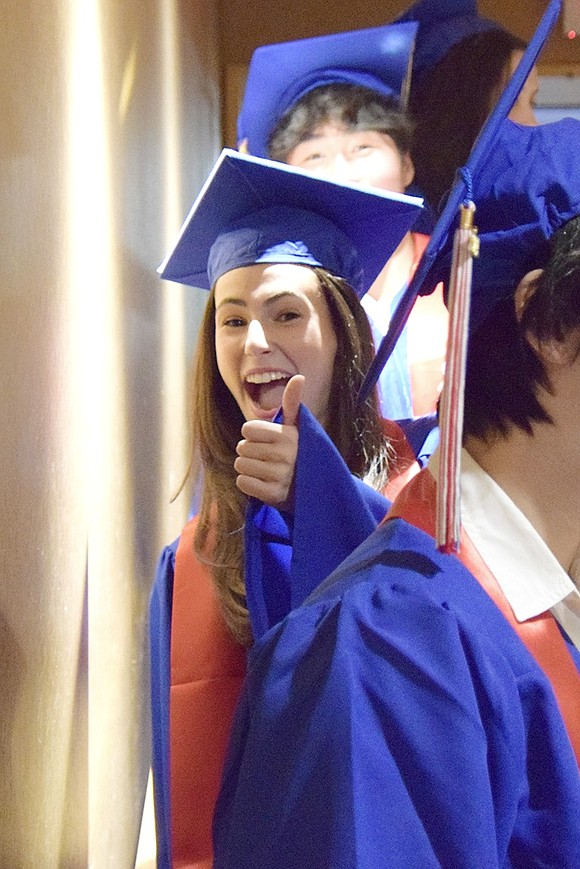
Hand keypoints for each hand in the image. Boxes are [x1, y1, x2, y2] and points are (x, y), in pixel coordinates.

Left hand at [234, 375, 303, 509]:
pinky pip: (243, 483)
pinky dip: (249, 483)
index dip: (253, 435)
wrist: (315, 489)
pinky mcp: (273, 495)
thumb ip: (293, 403)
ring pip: (240, 465)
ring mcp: (279, 476)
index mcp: (287, 436)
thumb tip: (299, 377)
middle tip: (267, 458)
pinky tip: (262, 482)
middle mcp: (284, 455)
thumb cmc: (300, 453)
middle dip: (250, 452)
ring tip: (265, 470)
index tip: (267, 441)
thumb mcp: (299, 428)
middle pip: (242, 448)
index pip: (247, 429)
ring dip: (249, 468)